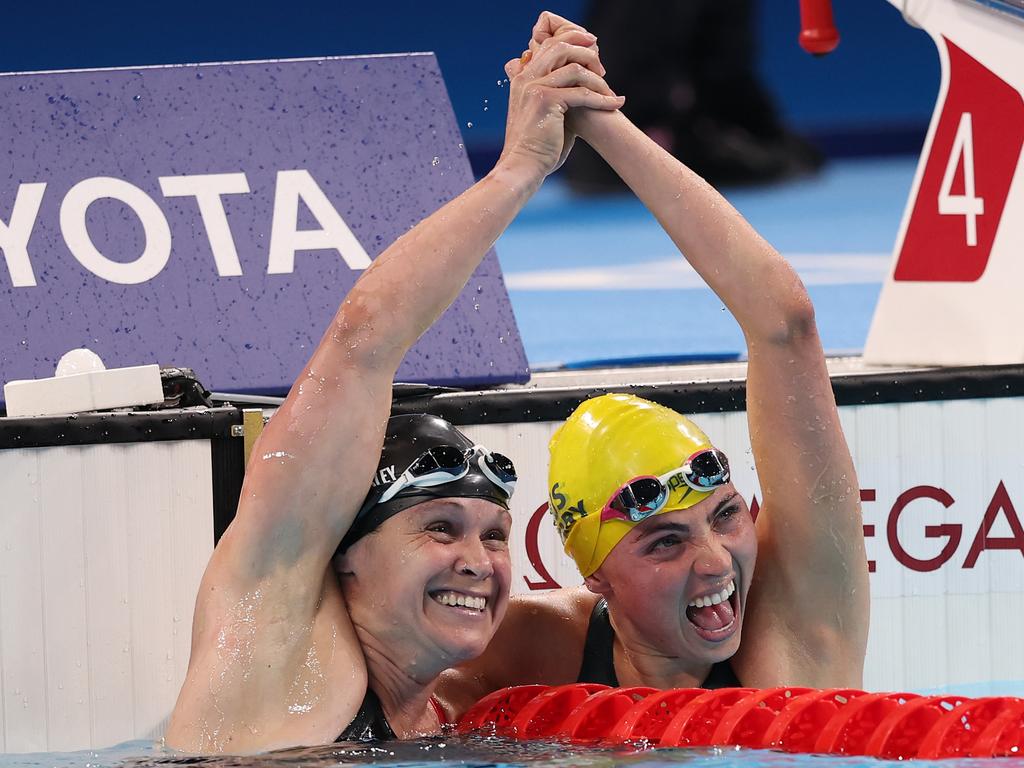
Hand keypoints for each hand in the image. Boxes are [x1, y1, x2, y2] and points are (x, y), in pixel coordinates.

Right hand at [499, 25, 622, 176]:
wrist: (524, 167)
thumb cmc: (538, 147)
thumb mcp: (549, 116)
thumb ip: (562, 99)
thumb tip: (586, 92)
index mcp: (523, 78)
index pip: (549, 46)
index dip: (574, 43)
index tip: (594, 56)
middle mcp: (526, 78)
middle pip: (561, 47)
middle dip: (587, 53)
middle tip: (603, 70)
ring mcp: (534, 87)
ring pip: (574, 68)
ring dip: (597, 79)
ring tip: (609, 92)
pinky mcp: (545, 100)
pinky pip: (581, 93)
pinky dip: (602, 99)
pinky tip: (615, 104)